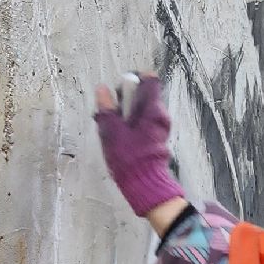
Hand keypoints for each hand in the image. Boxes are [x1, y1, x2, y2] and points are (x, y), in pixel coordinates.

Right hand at [93, 71, 187, 219]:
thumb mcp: (111, 131)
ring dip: (125, 113)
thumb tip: (103, 90)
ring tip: (113, 127)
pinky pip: (143, 122)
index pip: (150, 79)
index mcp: (153, 110)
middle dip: (125, 98)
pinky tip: (119, 137)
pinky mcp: (157, 137)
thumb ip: (107, 108)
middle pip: (143, 94)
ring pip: (141, 109)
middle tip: (111, 111)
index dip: (133, 78)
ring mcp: (160, 127)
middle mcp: (161, 115)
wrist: (145, 185)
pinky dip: (131, 124)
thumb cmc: (130, 159)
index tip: (119, 88)